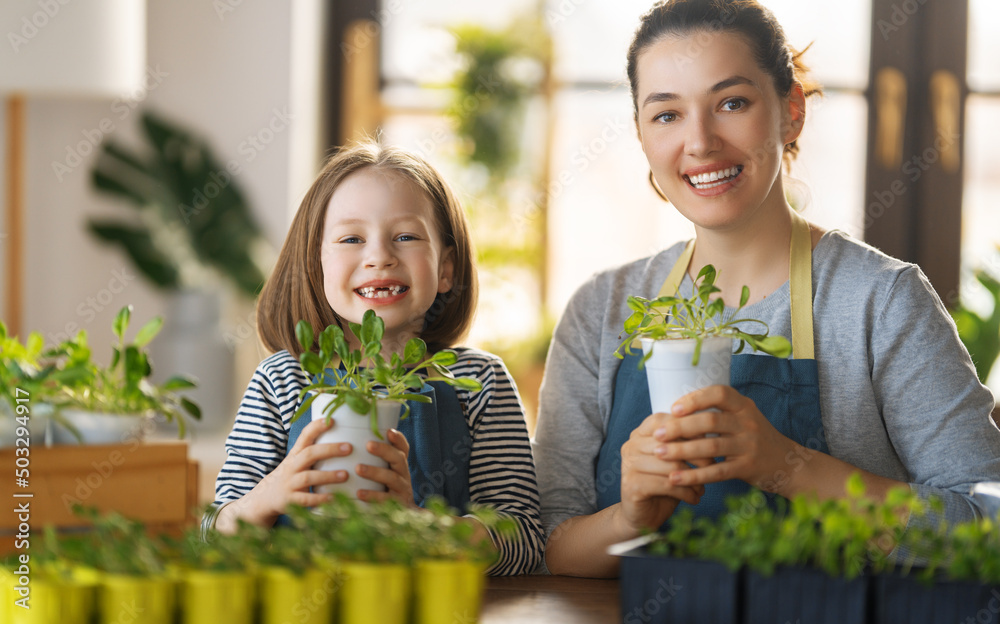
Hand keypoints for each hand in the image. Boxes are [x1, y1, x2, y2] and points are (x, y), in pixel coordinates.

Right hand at [240, 418, 354, 525]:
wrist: (266, 498)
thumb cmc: (291, 475)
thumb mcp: (297, 460)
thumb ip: (314, 451)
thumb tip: (344, 436)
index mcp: (295, 454)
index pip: (304, 436)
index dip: (316, 427)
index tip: (332, 420)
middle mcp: (292, 466)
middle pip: (309, 454)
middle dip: (329, 450)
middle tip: (349, 447)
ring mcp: (290, 483)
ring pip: (308, 477)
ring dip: (327, 476)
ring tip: (346, 475)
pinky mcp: (290, 501)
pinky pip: (305, 500)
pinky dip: (319, 499)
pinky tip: (334, 498)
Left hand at [356, 428, 415, 506]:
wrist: (399, 520)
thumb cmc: (383, 490)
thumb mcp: (382, 473)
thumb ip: (372, 460)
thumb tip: (349, 441)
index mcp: (399, 465)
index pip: (403, 448)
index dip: (398, 439)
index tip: (388, 431)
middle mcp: (403, 475)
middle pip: (399, 459)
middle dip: (384, 450)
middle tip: (368, 444)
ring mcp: (401, 491)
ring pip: (392, 478)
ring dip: (375, 471)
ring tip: (358, 468)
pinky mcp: (396, 506)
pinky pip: (386, 500)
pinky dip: (372, 495)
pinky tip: (359, 493)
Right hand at [619, 412, 710, 531]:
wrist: (642, 516)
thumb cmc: (662, 485)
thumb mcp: (673, 461)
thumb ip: (682, 444)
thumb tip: (710, 431)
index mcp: (639, 434)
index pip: (663, 420)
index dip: (688, 428)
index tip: (709, 441)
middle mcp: (631, 446)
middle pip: (670, 443)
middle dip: (697, 456)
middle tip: (712, 468)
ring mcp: (629, 465)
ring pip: (671, 465)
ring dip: (693, 478)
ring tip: (702, 487)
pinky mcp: (632, 485)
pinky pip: (668, 484)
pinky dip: (686, 492)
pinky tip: (694, 498)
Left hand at [654, 385, 803, 492]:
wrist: (787, 463)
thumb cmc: (753, 437)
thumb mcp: (742, 417)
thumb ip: (717, 411)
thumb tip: (673, 409)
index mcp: (743, 405)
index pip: (719, 393)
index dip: (695, 399)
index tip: (673, 408)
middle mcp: (748, 422)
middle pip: (710, 421)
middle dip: (680, 427)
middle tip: (658, 434)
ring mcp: (749, 445)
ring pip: (710, 447)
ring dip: (682, 451)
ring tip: (659, 454)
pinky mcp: (748, 468)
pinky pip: (716, 472)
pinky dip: (693, 475)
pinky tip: (675, 479)